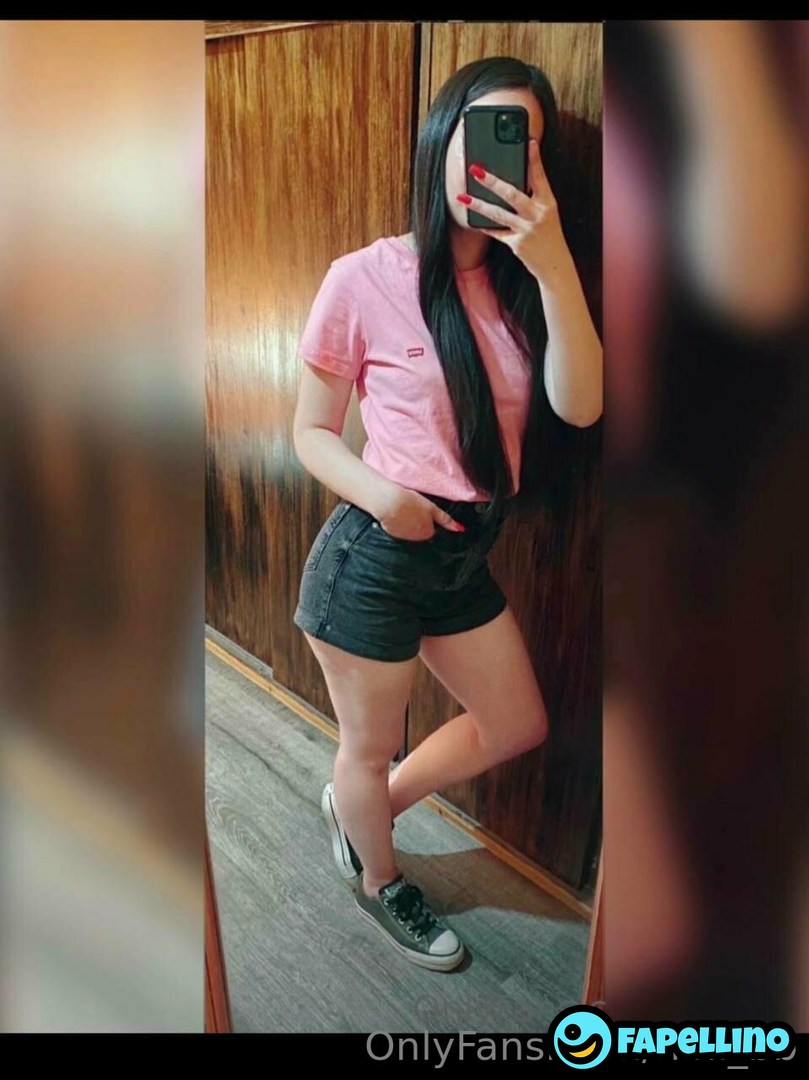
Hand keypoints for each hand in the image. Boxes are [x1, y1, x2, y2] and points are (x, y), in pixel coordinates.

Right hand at [374, 487, 465, 540]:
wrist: (389, 502)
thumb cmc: (410, 502)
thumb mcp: (432, 508)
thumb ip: (446, 520)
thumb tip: (461, 529)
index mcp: (428, 533)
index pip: (432, 530)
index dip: (429, 521)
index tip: (424, 513)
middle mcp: (416, 540)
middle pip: (421, 533)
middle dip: (419, 525)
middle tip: (414, 511)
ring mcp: (403, 538)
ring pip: (409, 533)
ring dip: (409, 525)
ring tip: (404, 513)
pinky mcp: (392, 535)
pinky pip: (398, 532)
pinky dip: (398, 525)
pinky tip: (396, 516)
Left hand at [458, 139, 571, 284]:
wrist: (555, 266)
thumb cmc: (550, 236)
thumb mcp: (547, 214)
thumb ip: (533, 198)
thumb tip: (510, 183)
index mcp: (548, 203)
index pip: (540, 177)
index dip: (535, 160)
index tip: (529, 142)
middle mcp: (538, 215)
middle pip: (512, 194)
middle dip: (492, 181)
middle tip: (475, 169)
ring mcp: (527, 230)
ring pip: (498, 214)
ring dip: (478, 204)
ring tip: (462, 196)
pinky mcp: (517, 244)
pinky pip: (497, 232)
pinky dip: (485, 226)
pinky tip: (472, 220)